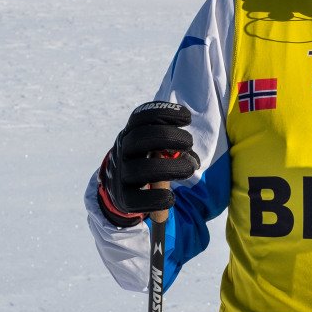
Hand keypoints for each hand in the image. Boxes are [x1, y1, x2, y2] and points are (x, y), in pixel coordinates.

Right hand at [96, 102, 199, 226]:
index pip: (141, 117)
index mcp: (131, 133)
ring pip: (141, 169)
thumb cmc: (146, 159)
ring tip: (189, 168)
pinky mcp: (123, 198)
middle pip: (140, 137)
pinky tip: (170, 197)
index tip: (187, 118)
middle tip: (189, 142)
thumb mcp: (152, 143)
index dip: (164, 112)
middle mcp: (123, 151)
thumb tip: (193, 157)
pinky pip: (136, 199)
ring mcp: (121, 174)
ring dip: (170, 168)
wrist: (118, 187)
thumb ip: (171, 141)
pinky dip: (156, 198)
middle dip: (169, 136)